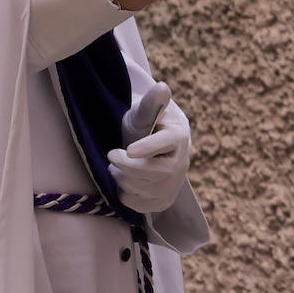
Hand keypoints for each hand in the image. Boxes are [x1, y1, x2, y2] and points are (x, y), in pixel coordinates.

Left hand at [108, 82, 191, 215]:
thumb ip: (151, 103)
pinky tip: (124, 180)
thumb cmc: (146, 126)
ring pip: (143, 189)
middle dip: (127, 166)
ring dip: (122, 178)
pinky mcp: (163, 201)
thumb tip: (162, 88)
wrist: (152, 148)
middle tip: (111, 154)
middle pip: (154, 172)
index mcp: (179, 137)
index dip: (148, 148)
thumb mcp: (144, 112)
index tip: (129, 150)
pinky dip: (124, 193)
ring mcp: (173, 185)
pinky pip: (137, 204)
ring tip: (117, 166)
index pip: (166, 143)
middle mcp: (181, 163)